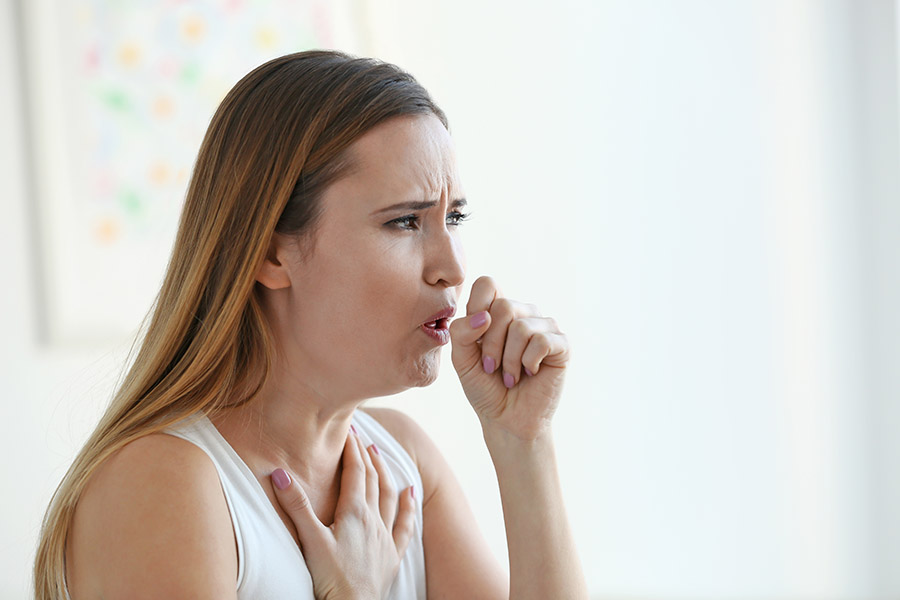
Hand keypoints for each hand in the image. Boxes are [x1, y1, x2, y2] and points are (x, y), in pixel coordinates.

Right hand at [271, 430, 415, 599]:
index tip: (348, 430)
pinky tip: (411, 493)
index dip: (351, 449)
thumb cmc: (330, 579)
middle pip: (372, 479)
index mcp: (354, 513)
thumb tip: (279, 472)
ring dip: (384, 473)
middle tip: (360, 436)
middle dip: (365, 455)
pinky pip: (404, 525)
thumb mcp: (310, 540)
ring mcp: (385, 537)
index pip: (355, 472)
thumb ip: (296, 505)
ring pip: (388, 496)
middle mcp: (373, 520)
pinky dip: (408, 506)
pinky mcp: (392, 555)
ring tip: (379, 455)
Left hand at [449, 275, 569, 440]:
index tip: (474, 338)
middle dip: (490, 344)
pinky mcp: (562, 345)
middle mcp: (524, 312)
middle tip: (490, 367)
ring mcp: (545, 327)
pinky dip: (528, 362)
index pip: (487, 283)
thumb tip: (485, 316)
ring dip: (509, 359)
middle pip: (503, 306)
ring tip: (510, 375)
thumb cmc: (485, 387)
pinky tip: (530, 373)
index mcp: (498, 310)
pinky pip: (542, 341)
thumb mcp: (462, 360)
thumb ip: (462, 333)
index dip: (476, 307)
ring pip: (521, 326)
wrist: (506, 419)